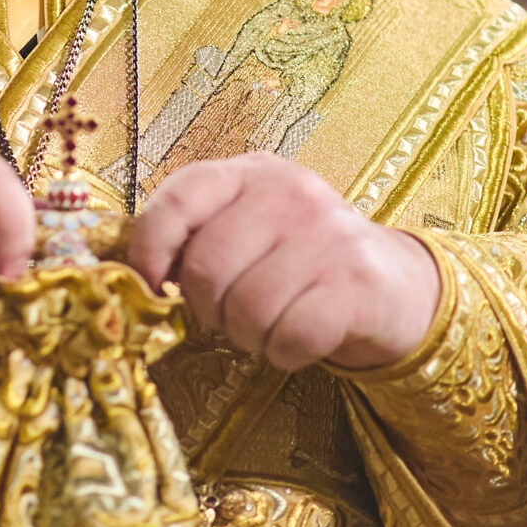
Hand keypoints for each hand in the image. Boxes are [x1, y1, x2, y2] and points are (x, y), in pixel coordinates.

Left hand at [127, 154, 440, 372]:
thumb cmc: (301, 261)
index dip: (150, 248)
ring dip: (248, 335)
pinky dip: (284, 353)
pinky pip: (289, 336)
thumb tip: (132, 271)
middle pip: (206, 266)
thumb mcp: (249, 228)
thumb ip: (196, 235)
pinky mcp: (358, 285)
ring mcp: (329, 236)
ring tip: (267, 326)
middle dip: (208, 308)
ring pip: (246, 308)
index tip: (150, 286)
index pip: (179, 198)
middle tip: (229, 315)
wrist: (395, 285)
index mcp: (251, 173)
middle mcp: (291, 194)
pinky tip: (297, 340)